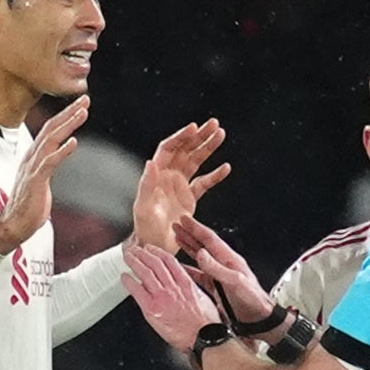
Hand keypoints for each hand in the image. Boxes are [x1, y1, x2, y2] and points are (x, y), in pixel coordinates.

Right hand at [0, 97, 89, 254]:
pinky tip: (74, 142)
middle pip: (51, 128)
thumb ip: (46, 166)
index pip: (49, 130)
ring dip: (68, 124)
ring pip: (51, 140)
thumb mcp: (39, 180)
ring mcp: (32, 168)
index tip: (80, 105)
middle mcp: (31, 158)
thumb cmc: (28, 205)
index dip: (64, 116)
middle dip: (69, 112)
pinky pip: (50, 163)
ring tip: (83, 113)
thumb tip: (55, 157)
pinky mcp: (35, 181)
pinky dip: (62, 151)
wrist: (13, 225)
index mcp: (33, 156)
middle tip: (85, 99)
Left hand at [121, 241, 220, 349]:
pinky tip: (125, 277)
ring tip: (127, 257)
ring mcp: (162, 297)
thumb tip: (185, 282)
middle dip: (142, 253)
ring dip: (134, 262)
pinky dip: (129, 282)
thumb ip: (192, 287)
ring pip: (145, 273)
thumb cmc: (206, 324)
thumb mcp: (204, 298)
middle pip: (155, 263)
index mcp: (186, 283)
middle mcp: (173, 287)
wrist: (204, 337)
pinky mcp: (152, 309)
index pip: (169, 261)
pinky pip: (137, 291)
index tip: (151, 248)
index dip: (157, 252)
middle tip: (134, 249)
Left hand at [131, 119, 229, 252]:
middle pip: (185, 149)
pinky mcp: (190, 198)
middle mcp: (168, 175)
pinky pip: (205, 182)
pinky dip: (215, 175)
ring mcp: (180, 185)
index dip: (181, 137)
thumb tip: (151, 162)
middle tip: (214, 124)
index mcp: (156, 174)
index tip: (194, 127)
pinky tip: (226, 168)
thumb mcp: (143, 207)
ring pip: (196, 161)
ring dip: (208, 148)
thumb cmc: (144, 228)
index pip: (169, 148)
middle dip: (199, 136)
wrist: (155, 245)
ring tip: (221, 134)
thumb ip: (147, 184)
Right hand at [174, 217, 274, 328]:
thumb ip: (217, 268)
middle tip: (177, 225)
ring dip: (188, 247)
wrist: (258, 317)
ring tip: (178, 238)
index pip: (209, 239)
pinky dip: (188, 268)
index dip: (196, 228)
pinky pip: (199, 274)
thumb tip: (201, 253)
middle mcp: (223, 264)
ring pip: (200, 257)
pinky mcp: (216, 286)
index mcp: (229, 259)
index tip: (184, 219)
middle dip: (190, 234)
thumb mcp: (235, 282)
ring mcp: (219, 275)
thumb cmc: (252, 300)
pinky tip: (181, 265)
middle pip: (203, 244)